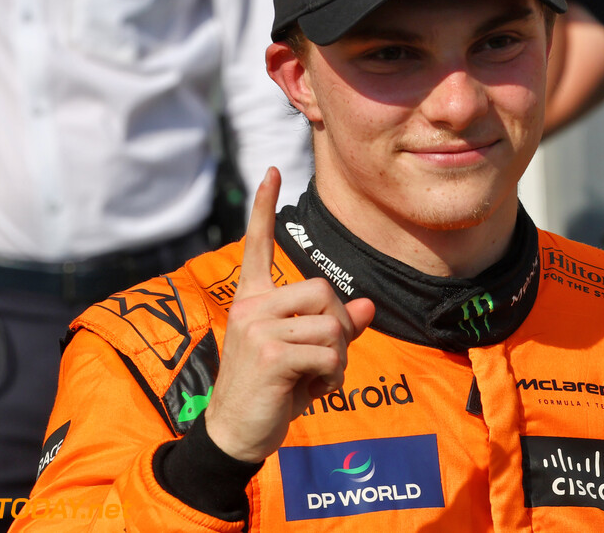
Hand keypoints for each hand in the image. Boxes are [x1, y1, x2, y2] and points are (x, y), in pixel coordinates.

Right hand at [203, 167, 374, 462]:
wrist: (236, 434)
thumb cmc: (272, 393)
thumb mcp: (306, 356)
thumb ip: (334, 328)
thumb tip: (366, 306)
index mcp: (253, 301)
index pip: (259, 246)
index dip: (265, 208)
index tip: (272, 170)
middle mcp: (250, 307)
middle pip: (324, 292)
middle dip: (337, 329)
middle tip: (320, 362)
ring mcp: (256, 328)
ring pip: (332, 326)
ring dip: (336, 361)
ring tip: (311, 380)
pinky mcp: (269, 354)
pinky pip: (329, 354)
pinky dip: (331, 378)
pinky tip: (308, 392)